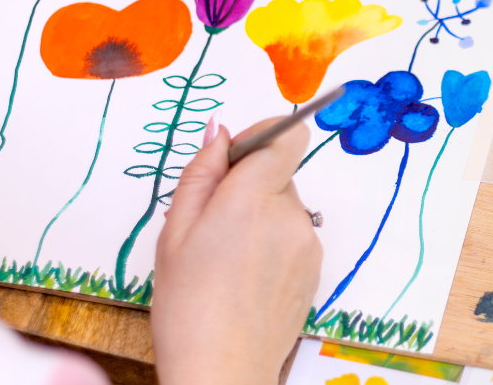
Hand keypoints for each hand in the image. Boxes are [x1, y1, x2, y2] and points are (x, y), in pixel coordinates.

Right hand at [152, 116, 322, 384]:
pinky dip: (274, 243)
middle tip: (213, 223)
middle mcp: (289, 214)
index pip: (286, 136)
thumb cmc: (189, 306)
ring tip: (228, 258)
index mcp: (251, 198)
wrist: (223, 370)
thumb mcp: (176, 232)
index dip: (263, 133)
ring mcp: (308, 240)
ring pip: (285, 206)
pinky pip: (295, 234)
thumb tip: (219, 132)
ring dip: (261, 216)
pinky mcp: (317, 265)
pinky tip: (248, 276)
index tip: (236, 151)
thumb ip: (201, 173)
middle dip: (249, 186)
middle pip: (279, 173)